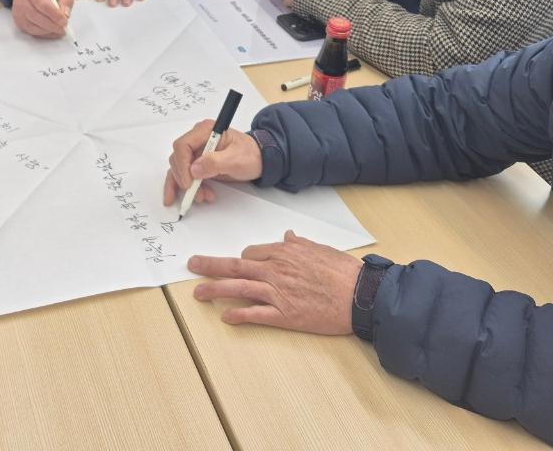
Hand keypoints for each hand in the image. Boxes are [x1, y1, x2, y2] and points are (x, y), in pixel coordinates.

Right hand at [12, 0, 74, 37]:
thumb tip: (65, 15)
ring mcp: (18, 13)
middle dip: (52, 25)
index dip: (54, 14)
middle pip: (36, 16)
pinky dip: (44, 34)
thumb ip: (65, 0)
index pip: (42, 4)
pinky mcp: (19, 23)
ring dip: (48, 31)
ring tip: (59, 30)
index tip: (64, 21)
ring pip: (32, 26)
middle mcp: (21, 0)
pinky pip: (31, 32)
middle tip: (63, 28)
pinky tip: (52, 32)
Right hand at [163, 119, 262, 205]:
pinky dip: (184, 187)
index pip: (183, 145)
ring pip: (179, 169)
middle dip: (184, 179)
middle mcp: (197, 139)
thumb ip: (215, 162)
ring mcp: (196, 152)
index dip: (182, 165)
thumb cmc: (250, 155)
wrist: (259, 160)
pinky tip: (192, 197)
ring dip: (185, 186)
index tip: (189, 183)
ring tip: (202, 197)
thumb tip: (194, 169)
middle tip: (196, 194)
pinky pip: (184, 175)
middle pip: (177, 158)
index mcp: (205, 131)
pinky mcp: (197, 163)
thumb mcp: (236, 159)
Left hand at [189, 230, 362, 334]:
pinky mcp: (285, 315)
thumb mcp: (320, 249)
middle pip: (235, 266)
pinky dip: (238, 315)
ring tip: (198, 292)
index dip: (241, 259)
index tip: (235, 264)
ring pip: (238, 288)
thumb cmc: (343, 271)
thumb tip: (287, 236)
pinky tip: (226, 316)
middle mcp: (276, 271)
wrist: (360, 294)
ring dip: (214, 289)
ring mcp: (278, 293)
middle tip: (192, 265)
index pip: (251, 253)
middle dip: (210, 266)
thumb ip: (299, 243)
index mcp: (284, 253)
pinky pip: (256, 314)